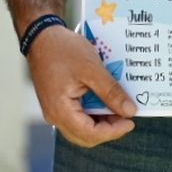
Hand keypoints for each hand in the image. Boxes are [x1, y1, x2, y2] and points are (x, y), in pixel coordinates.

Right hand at [26, 25, 137, 147]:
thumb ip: (111, 92)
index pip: (90, 134)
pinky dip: (92, 112)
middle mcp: (55, 116)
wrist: (40, 35)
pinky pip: (77, 115)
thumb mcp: (92, 69)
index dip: (113, 131)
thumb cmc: (63, 49)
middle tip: (126, 114)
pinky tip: (104, 99)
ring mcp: (54, 110)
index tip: (131, 122)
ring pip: (82, 127)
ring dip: (101, 121)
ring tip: (117, 106)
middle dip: (108, 129)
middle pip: (86, 136)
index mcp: (60, 110)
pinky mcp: (57, 102)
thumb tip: (129, 112)